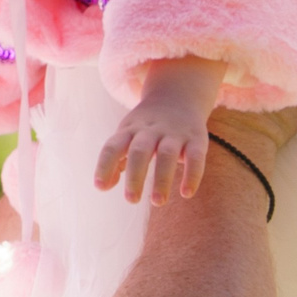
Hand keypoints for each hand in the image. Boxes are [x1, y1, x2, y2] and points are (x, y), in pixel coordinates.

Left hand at [95, 85, 213, 206]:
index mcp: (130, 130)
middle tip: (131, 199)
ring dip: (162, 179)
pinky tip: (186, 193)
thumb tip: (104, 186)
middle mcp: (150, 130)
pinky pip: (195, 157)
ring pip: (167, 155)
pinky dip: (192, 175)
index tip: (100, 187)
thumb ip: (115, 161)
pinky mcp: (196, 139)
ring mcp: (174, 133)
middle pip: (140, 151)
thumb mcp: (127, 135)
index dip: (104, 165)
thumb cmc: (146, 126)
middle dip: (135, 176)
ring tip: (157, 202)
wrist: (179, 94)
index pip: (113, 146)